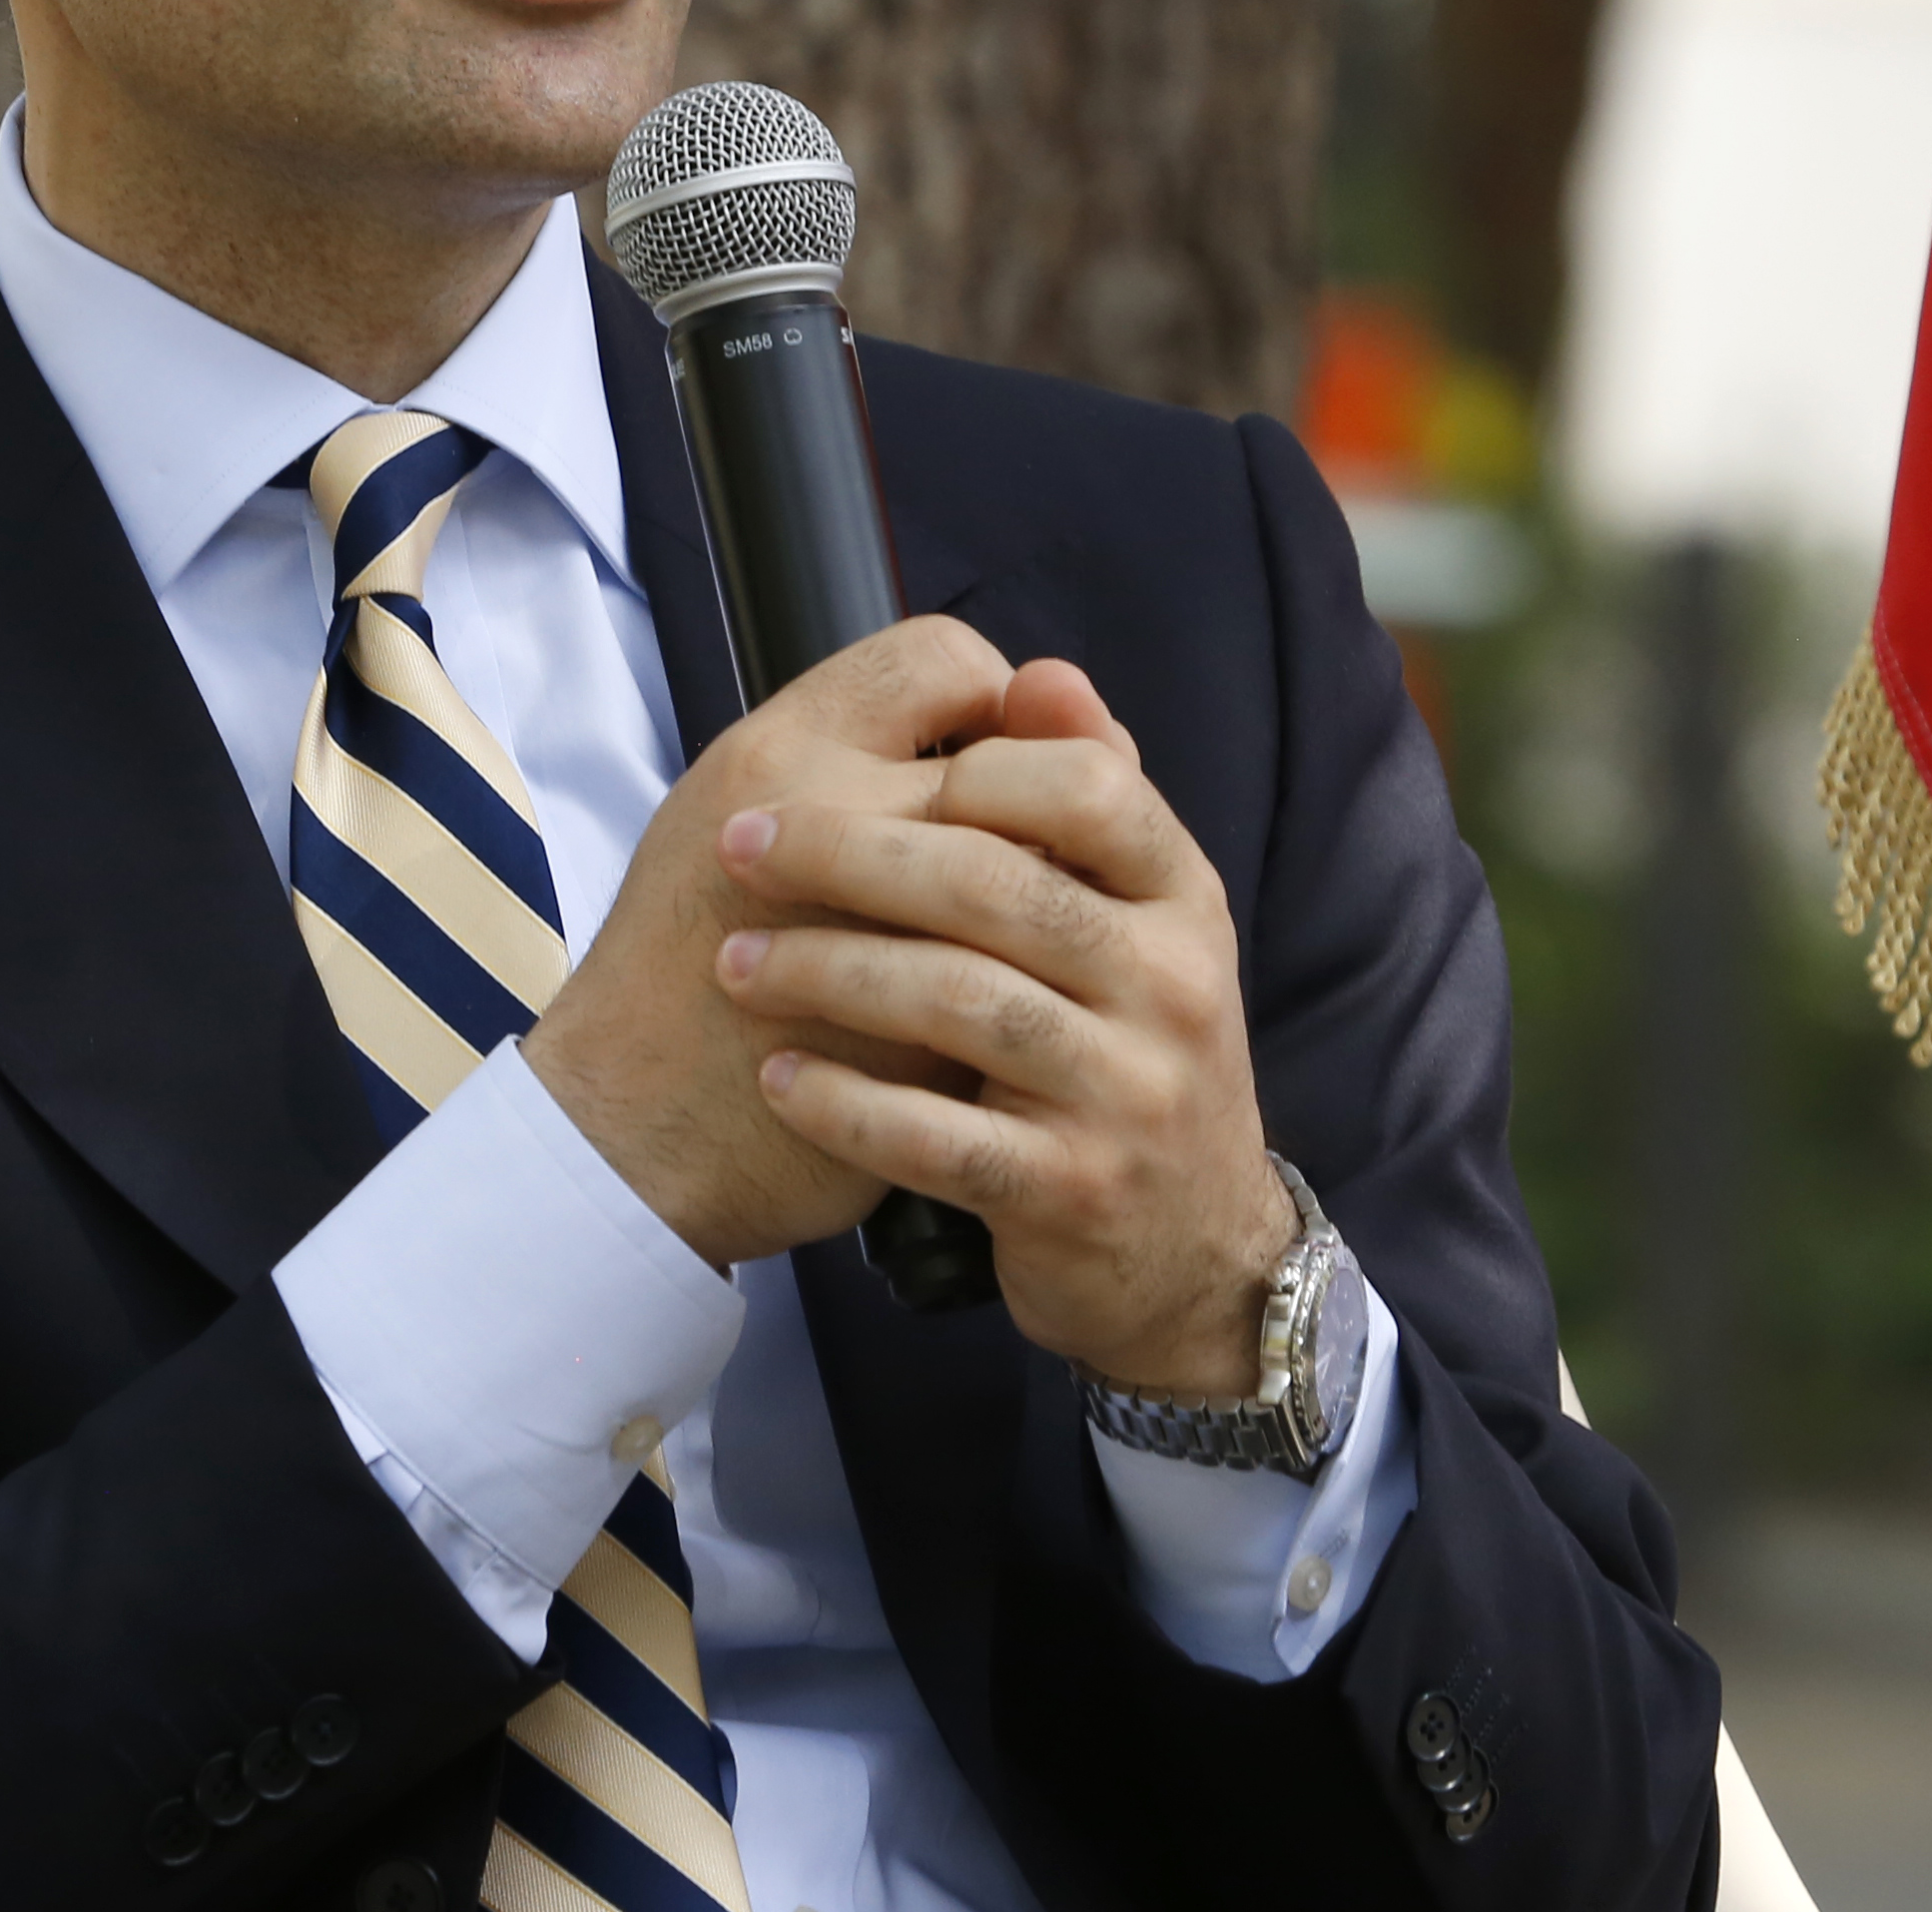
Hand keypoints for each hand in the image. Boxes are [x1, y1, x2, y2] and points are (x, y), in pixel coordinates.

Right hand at [522, 616, 1011, 1268]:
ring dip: (1054, 894)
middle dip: (1035, 806)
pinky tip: (996, 999)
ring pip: (1041, 870)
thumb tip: (1045, 700)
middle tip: (1012, 853)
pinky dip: (1033, 985)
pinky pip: (1028, 981)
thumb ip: (874, 754)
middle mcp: (831, 818)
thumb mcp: (743, 816)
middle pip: (1010, 763)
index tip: (979, 757)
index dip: (987, 695)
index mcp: (780, 751)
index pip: (941, 655)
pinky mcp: (925, 1033)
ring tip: (1009, 930)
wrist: (629, 1125)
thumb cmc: (687, 963)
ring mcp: (888, 928)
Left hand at [714, 658, 1297, 1399]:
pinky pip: (938, 1139)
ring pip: (959, 1004)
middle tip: (740, 845)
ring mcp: (1128, 1095)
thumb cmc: (1130, 1059)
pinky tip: (780, 1079)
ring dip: (826, 973)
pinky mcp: (1072, 1193)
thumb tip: (1035, 674)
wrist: (1195, 1258)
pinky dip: (846, 1105)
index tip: (845, 766)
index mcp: (1182, 899)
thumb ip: (1085, 805)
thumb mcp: (1140, 929)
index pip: (1088, 786)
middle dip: (848, 854)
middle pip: (997, 885)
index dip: (963, 762)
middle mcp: (1171, 987)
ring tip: (735, 964)